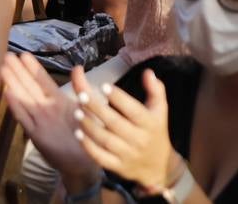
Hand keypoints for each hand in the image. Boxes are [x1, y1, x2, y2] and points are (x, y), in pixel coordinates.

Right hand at [0, 54, 96, 183]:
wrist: (82, 162)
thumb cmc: (85, 134)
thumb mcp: (86, 108)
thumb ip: (81, 88)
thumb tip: (77, 67)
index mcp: (58, 101)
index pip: (43, 80)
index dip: (33, 68)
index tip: (23, 55)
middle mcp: (46, 108)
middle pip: (30, 86)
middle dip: (18, 71)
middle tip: (7, 56)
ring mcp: (39, 120)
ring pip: (24, 98)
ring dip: (13, 83)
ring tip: (3, 68)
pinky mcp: (36, 135)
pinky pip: (24, 118)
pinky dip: (16, 106)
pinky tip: (7, 93)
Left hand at [72, 67, 175, 192]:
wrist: (158, 166)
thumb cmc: (155, 131)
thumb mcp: (160, 110)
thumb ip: (155, 90)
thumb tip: (148, 72)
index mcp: (149, 123)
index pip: (133, 110)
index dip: (119, 98)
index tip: (104, 86)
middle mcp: (139, 139)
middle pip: (115, 123)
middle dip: (97, 109)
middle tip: (82, 95)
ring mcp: (127, 154)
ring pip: (105, 140)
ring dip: (89, 126)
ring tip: (77, 112)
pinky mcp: (118, 166)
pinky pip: (101, 157)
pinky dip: (88, 146)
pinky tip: (78, 133)